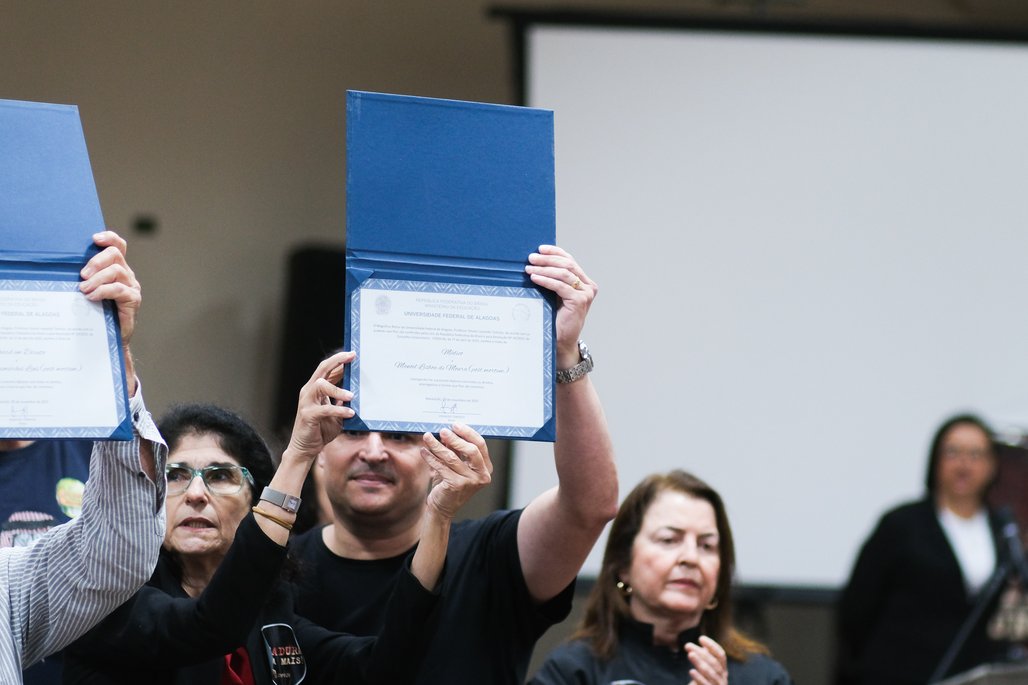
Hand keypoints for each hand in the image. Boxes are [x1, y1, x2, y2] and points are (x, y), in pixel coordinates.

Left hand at [79, 231, 140, 344]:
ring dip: (97, 279)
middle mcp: (126, 275)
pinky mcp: (133, 299)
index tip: (94, 238)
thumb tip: (62, 268)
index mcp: (117, 268)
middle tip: (82, 275)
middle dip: (96, 261)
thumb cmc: (96, 313)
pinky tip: (92, 297)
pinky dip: (103, 291)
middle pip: (115, 254)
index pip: (118, 245)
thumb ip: (85, 278)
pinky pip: (119, 289)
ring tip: (84, 289)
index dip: (108, 238)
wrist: (110, 339)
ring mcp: (131, 287)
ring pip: (116, 271)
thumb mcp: (89, 290)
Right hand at [284, 351, 355, 460]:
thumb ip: (342, 402)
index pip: (326, 369)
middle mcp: (309, 392)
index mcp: (315, 390)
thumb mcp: (336, 414)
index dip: (339, 361)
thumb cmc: (320, 430)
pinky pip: (324, 409)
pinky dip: (339, 410)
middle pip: (322, 369)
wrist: (305, 449)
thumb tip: (356, 391)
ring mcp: (306, 403)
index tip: (353, 354)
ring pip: (320, 385)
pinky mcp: (308, 415)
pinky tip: (351, 413)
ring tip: (352, 395)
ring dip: (338, 389)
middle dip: (337, 361)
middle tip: (352, 357)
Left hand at [420, 423, 492, 519]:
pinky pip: (442, 467)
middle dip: (455, 438)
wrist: (442, 507)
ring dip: (438, 446)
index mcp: (485, 468)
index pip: (480, 445)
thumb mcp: (455, 464)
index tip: (454, 425)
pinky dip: (431, 457)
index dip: (467, 433)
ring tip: (427, 437)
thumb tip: (447, 431)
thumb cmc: (449, 483)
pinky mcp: (457, 486)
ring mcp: (471, 482)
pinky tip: (424, 451)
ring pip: (453, 457)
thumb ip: (455, 449)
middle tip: (442, 431)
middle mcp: (482, 475)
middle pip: (471, 450)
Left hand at [525, 245, 595, 367]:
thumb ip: (552, 280)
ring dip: (544, 269)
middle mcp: (588, 286)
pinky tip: (534, 278)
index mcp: (584, 282)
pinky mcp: (580, 301)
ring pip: (564, 273)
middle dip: (547, 259)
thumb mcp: (554, 295)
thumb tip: (534, 262)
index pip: (570, 261)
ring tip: (529, 268)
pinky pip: (560, 286)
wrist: (561, 341)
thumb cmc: (555, 318)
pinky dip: (546, 280)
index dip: (555, 252)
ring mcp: (586, 294)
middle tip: (531, 258)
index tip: (540, 248)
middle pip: (567, 264)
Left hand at [686, 636, 727, 684]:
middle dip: (701, 653)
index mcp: (722, 670)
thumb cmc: (704, 684)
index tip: (700, 638)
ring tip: (690, 655)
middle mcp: (723, 678)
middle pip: (714, 663)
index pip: (721, 655)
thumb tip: (703, 644)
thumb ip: (705, 658)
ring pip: (712, 673)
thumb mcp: (705, 670)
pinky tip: (691, 671)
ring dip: (700, 663)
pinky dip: (699, 678)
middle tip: (687, 645)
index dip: (712, 645)